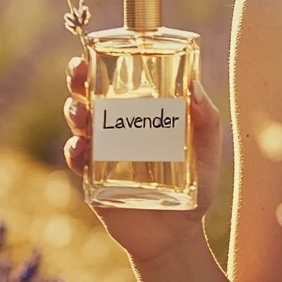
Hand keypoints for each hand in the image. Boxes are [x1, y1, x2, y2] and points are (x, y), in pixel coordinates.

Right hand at [63, 56, 223, 262]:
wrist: (180, 234)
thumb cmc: (196, 187)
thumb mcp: (207, 151)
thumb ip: (206, 120)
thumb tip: (195, 85)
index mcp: (143, 116)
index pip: (119, 83)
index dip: (104, 64)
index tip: (98, 47)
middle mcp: (118, 130)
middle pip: (89, 97)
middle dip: (77, 81)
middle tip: (77, 69)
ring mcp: (103, 154)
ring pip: (79, 125)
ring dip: (74, 112)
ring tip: (81, 111)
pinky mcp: (94, 181)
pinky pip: (78, 161)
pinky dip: (75, 151)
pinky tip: (81, 146)